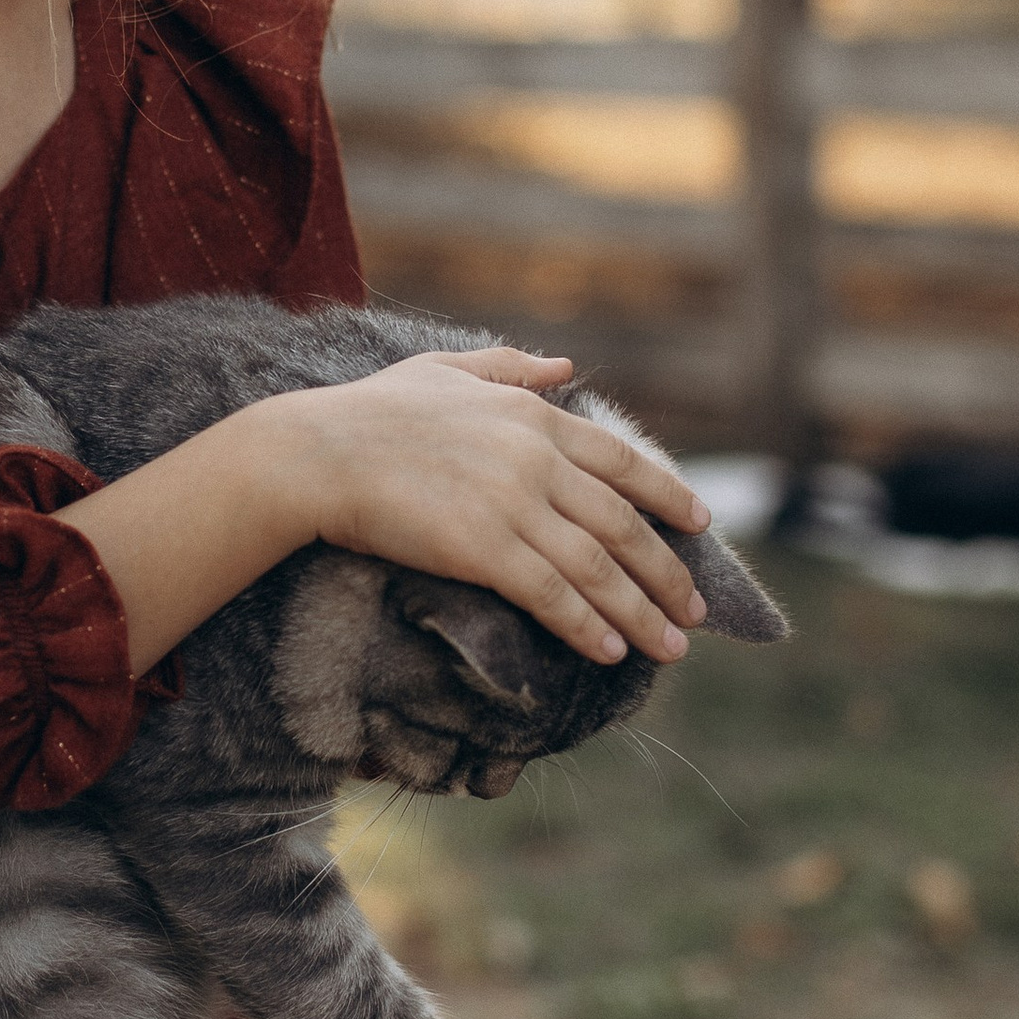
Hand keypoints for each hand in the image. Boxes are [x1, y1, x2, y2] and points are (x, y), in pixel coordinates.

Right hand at [270, 347, 711, 666]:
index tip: (701, 524)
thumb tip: (567, 365)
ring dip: (640, 613)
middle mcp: (537, 459)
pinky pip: (551, 596)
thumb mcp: (446, 368)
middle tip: (694, 611)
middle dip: (667, 573)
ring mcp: (513, 506)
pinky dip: (587, 626)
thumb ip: (512, 365)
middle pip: (624, 524)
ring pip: (598, 568)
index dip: (668, 496)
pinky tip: (608, 652)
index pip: (624, 461)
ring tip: (669, 647)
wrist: (317, 454)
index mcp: (534, 416)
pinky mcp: (484, 550)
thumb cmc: (371, 410)